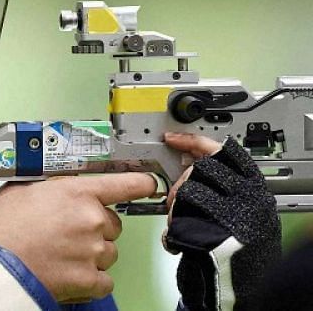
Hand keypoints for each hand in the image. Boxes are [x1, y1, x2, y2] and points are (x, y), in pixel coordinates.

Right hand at [0, 173, 156, 302]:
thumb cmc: (2, 228)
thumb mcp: (21, 190)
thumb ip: (47, 186)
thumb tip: (51, 186)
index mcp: (77, 193)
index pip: (124, 184)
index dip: (140, 184)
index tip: (149, 184)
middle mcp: (91, 219)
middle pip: (113, 225)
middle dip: (96, 230)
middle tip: (69, 234)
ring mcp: (93, 251)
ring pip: (108, 253)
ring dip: (92, 255)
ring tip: (62, 256)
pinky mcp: (89, 279)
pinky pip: (104, 281)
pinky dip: (90, 281)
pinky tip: (69, 274)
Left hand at [163, 132, 279, 309]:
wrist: (240, 284)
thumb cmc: (232, 243)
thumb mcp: (237, 206)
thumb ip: (219, 182)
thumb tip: (187, 157)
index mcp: (253, 186)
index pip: (223, 150)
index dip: (194, 141)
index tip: (172, 139)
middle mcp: (250, 197)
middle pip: (202, 169)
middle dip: (181, 180)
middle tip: (174, 198)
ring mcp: (238, 216)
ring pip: (191, 191)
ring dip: (175, 205)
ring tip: (176, 222)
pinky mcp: (220, 237)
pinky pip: (185, 220)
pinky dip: (173, 228)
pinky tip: (175, 238)